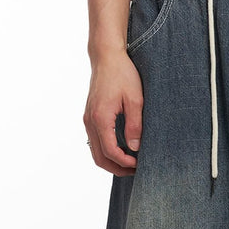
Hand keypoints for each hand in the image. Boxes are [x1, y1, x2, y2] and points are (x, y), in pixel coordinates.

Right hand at [83, 52, 143, 175]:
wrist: (106, 57)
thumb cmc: (122, 74)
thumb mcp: (135, 99)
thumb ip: (135, 125)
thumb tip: (135, 148)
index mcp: (100, 118)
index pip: (111, 151)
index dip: (125, 163)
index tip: (140, 165)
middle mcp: (90, 121)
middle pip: (99, 158)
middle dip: (117, 168)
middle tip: (136, 171)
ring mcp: (88, 120)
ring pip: (96, 152)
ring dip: (112, 162)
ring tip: (130, 163)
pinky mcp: (90, 117)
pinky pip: (95, 142)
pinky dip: (107, 151)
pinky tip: (123, 150)